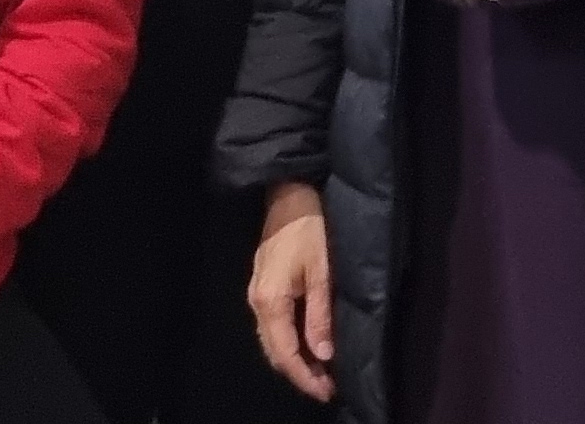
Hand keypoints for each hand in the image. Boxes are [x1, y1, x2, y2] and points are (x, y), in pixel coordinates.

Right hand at [247, 182, 335, 400]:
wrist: (289, 193)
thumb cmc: (311, 229)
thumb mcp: (323, 273)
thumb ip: (320, 315)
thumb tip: (322, 355)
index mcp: (271, 301)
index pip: (285, 353)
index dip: (305, 377)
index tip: (327, 392)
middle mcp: (257, 301)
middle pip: (274, 351)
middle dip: (299, 373)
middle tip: (327, 386)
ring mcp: (256, 292)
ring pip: (271, 339)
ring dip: (294, 358)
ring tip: (321, 369)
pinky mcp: (262, 284)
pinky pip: (272, 324)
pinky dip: (288, 340)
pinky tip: (308, 341)